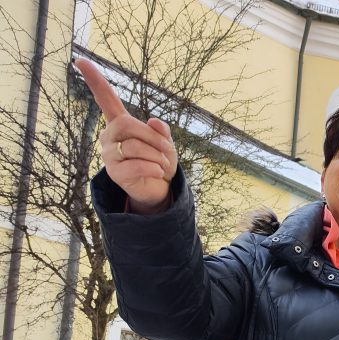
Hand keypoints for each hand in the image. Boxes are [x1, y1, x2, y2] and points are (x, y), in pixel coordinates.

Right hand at [74, 58, 177, 212]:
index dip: (95, 80)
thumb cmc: (160, 160)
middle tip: (167, 150)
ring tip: (163, 165)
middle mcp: (109, 136)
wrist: (159, 188)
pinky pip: (136, 165)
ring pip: (134, 147)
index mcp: (120, 124)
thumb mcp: (166, 143)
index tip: (80, 61)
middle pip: (128, 125)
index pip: (106, 98)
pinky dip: (153, 169)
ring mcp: (109, 154)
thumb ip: (161, 131)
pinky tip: (158, 173)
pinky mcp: (114, 173)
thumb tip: (154, 121)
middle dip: (153, 138)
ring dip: (157, 157)